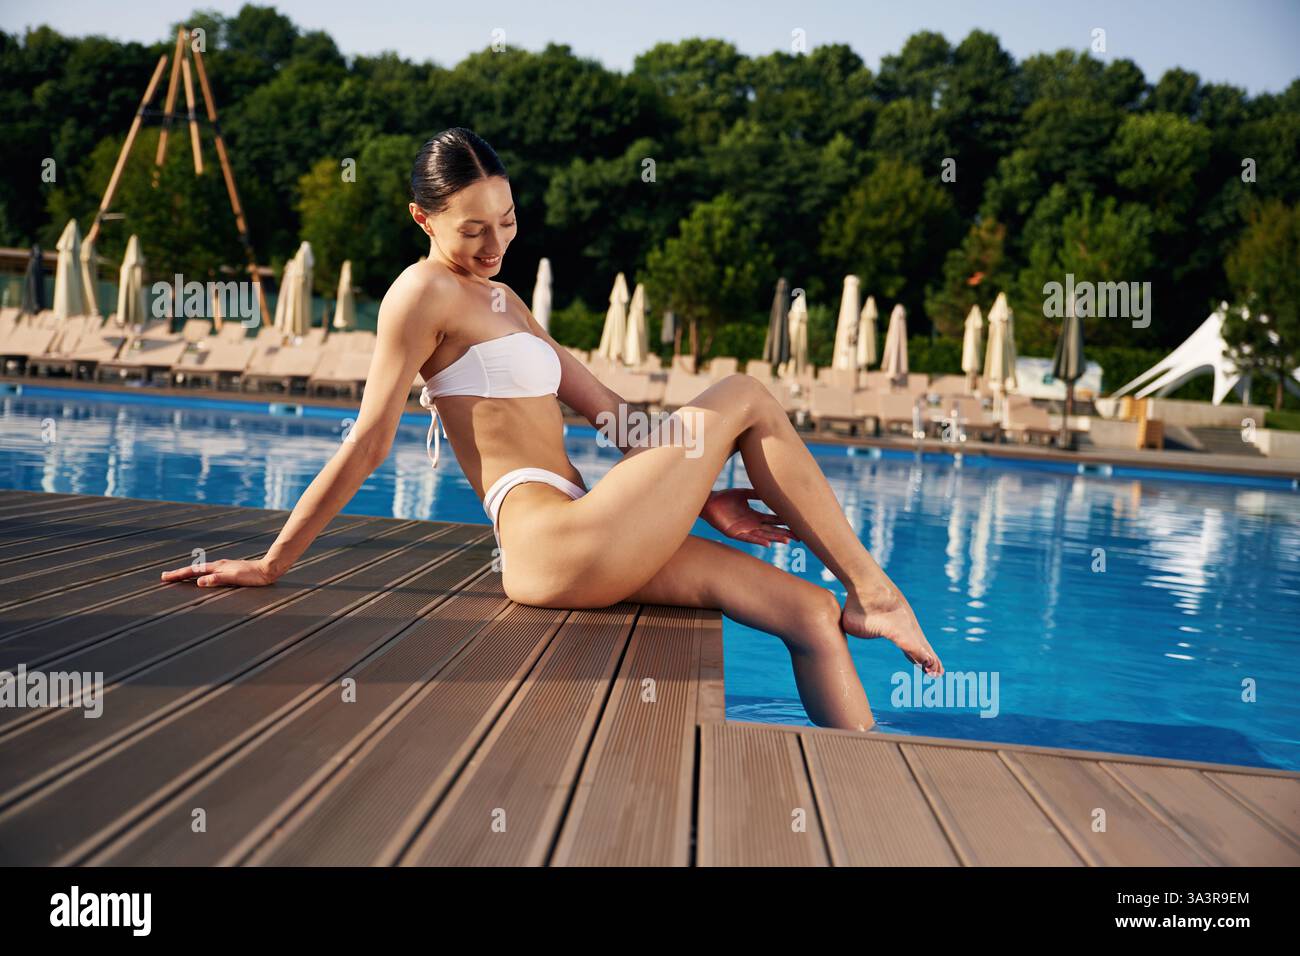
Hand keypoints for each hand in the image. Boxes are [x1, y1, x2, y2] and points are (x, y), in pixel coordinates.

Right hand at [160, 557, 277, 587]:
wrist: (268, 569)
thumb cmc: (253, 576)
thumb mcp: (234, 578)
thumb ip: (217, 579)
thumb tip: (199, 581)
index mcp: (217, 567)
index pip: (193, 572)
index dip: (178, 575)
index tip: (164, 577)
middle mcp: (219, 565)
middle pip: (194, 569)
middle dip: (179, 573)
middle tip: (165, 576)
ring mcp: (224, 567)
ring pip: (201, 570)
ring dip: (189, 573)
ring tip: (179, 576)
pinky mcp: (230, 570)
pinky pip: (210, 572)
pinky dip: (200, 574)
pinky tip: (203, 577)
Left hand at [700, 488, 798, 546]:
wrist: (709, 502)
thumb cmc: (724, 497)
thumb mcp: (744, 493)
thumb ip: (756, 493)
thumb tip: (770, 490)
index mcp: (754, 515)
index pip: (773, 520)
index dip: (784, 522)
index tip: (797, 523)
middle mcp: (751, 524)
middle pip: (772, 530)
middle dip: (785, 533)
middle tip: (799, 537)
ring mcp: (744, 529)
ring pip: (763, 535)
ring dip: (775, 538)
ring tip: (787, 541)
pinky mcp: (735, 533)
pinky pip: (749, 538)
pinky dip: (758, 540)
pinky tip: (768, 543)